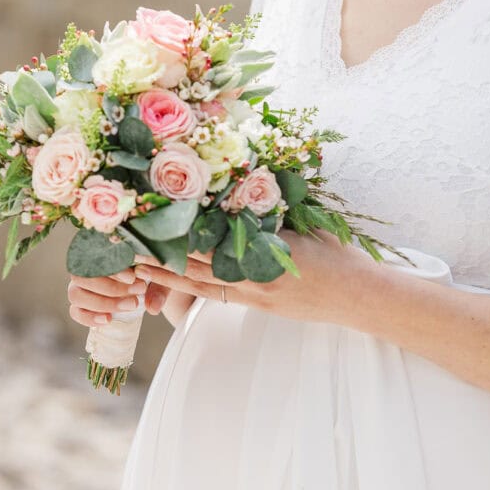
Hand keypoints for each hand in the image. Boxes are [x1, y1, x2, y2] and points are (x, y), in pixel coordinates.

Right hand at [67, 267, 169, 328]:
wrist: (142, 286)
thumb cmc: (149, 274)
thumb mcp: (158, 277)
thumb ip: (157, 290)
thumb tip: (153, 308)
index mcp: (97, 252)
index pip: (93, 257)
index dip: (111, 268)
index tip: (132, 277)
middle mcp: (82, 269)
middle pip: (81, 277)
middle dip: (110, 287)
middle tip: (138, 291)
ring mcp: (78, 287)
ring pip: (76, 295)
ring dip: (103, 302)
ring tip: (132, 305)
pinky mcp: (79, 305)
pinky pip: (75, 312)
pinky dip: (89, 317)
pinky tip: (108, 320)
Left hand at [131, 230, 382, 328]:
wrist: (359, 296)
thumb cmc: (337, 254)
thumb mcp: (307, 223)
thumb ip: (273, 210)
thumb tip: (245, 183)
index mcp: (267, 245)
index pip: (215, 235)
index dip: (182, 227)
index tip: (155, 213)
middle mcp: (256, 271)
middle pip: (198, 260)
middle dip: (164, 252)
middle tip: (130, 242)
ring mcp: (255, 292)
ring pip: (201, 283)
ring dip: (167, 275)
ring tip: (136, 267)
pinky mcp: (257, 306)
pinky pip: (217, 296)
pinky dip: (190, 289)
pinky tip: (169, 284)